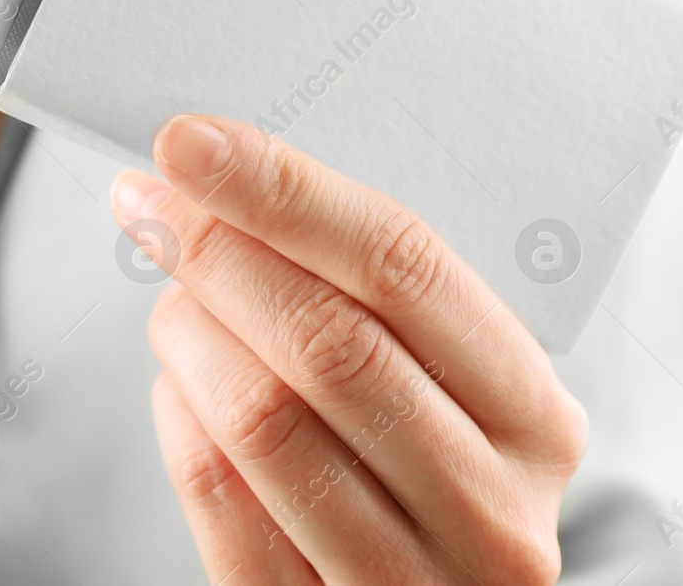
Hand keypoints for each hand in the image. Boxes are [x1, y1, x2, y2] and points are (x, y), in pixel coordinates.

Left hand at [112, 115, 586, 583]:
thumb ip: (369, 300)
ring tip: (173, 301)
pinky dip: (177, 415)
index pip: (405, 267)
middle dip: (215, 251)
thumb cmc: (416, 462)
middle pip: (328, 339)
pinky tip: (177, 383)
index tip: (189, 141)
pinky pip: (219, 495)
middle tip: (148, 203)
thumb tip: (226, 174)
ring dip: (188, 332)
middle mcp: (490, 508)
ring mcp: (407, 580)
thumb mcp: (443, 383)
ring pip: (263, 418)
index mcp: (533, 416)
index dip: (285, 191)